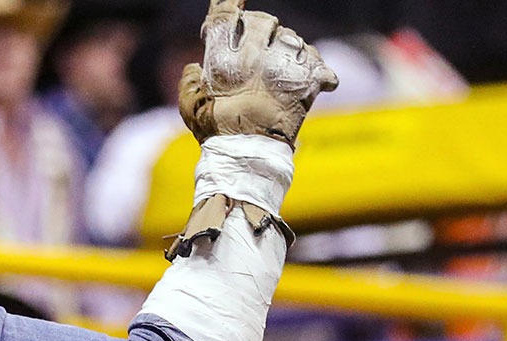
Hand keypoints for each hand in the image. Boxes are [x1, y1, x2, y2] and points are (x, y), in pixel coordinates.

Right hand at [179, 0, 339, 144]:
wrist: (248, 158)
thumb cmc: (216, 134)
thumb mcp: (189, 108)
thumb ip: (189, 82)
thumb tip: (195, 67)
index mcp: (224, 59)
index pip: (225, 16)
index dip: (228, 3)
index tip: (234, 1)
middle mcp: (254, 56)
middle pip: (264, 20)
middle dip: (263, 27)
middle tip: (262, 44)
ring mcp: (282, 67)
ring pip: (293, 38)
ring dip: (288, 49)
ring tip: (283, 67)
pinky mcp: (305, 82)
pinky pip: (317, 61)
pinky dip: (314, 68)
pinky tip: (306, 78)